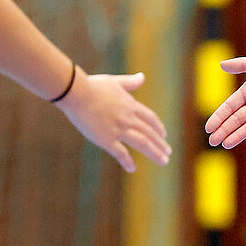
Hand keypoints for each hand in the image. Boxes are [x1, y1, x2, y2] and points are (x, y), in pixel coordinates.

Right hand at [57, 72, 171, 172]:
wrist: (76, 93)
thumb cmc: (92, 86)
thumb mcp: (114, 81)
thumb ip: (129, 82)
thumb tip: (142, 77)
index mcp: (130, 105)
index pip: (150, 119)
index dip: (158, 128)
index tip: (164, 135)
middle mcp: (128, 118)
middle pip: (150, 133)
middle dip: (161, 144)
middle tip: (168, 154)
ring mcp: (118, 129)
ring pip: (142, 143)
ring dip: (155, 153)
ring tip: (164, 161)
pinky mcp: (106, 139)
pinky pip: (120, 153)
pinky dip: (127, 161)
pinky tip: (132, 168)